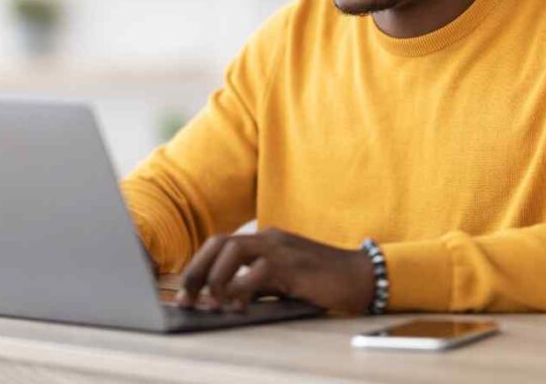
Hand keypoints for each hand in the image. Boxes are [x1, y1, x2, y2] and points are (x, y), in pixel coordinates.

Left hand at [176, 227, 374, 313]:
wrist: (360, 276)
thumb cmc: (321, 282)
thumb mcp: (282, 281)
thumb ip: (255, 284)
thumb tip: (222, 300)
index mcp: (265, 239)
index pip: (220, 244)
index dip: (198, 266)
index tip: (185, 291)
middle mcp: (269, 238)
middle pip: (219, 243)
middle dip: (197, 270)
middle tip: (187, 298)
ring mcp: (281, 248)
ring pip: (233, 251)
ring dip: (215, 278)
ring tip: (211, 303)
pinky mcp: (293, 265)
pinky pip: (257, 272)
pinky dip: (241, 289)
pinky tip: (238, 306)